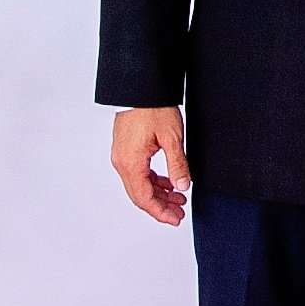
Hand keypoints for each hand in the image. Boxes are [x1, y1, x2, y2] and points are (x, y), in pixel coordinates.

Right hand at [110, 106, 190, 225]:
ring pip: (139, 184)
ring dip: (158, 193)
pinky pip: (138, 172)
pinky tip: (167, 182)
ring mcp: (122, 156)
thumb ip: (177, 165)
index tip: (176, 219)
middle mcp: (122, 162)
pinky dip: (152, 181)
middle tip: (179, 213)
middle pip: (140, 195)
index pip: (144, 198)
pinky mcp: (126, 149)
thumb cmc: (153, 108)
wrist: (140, 86)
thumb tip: (182, 187)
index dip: (160, 212)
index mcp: (130, 163)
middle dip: (160, 206)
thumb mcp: (172, 138)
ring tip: (178, 198)